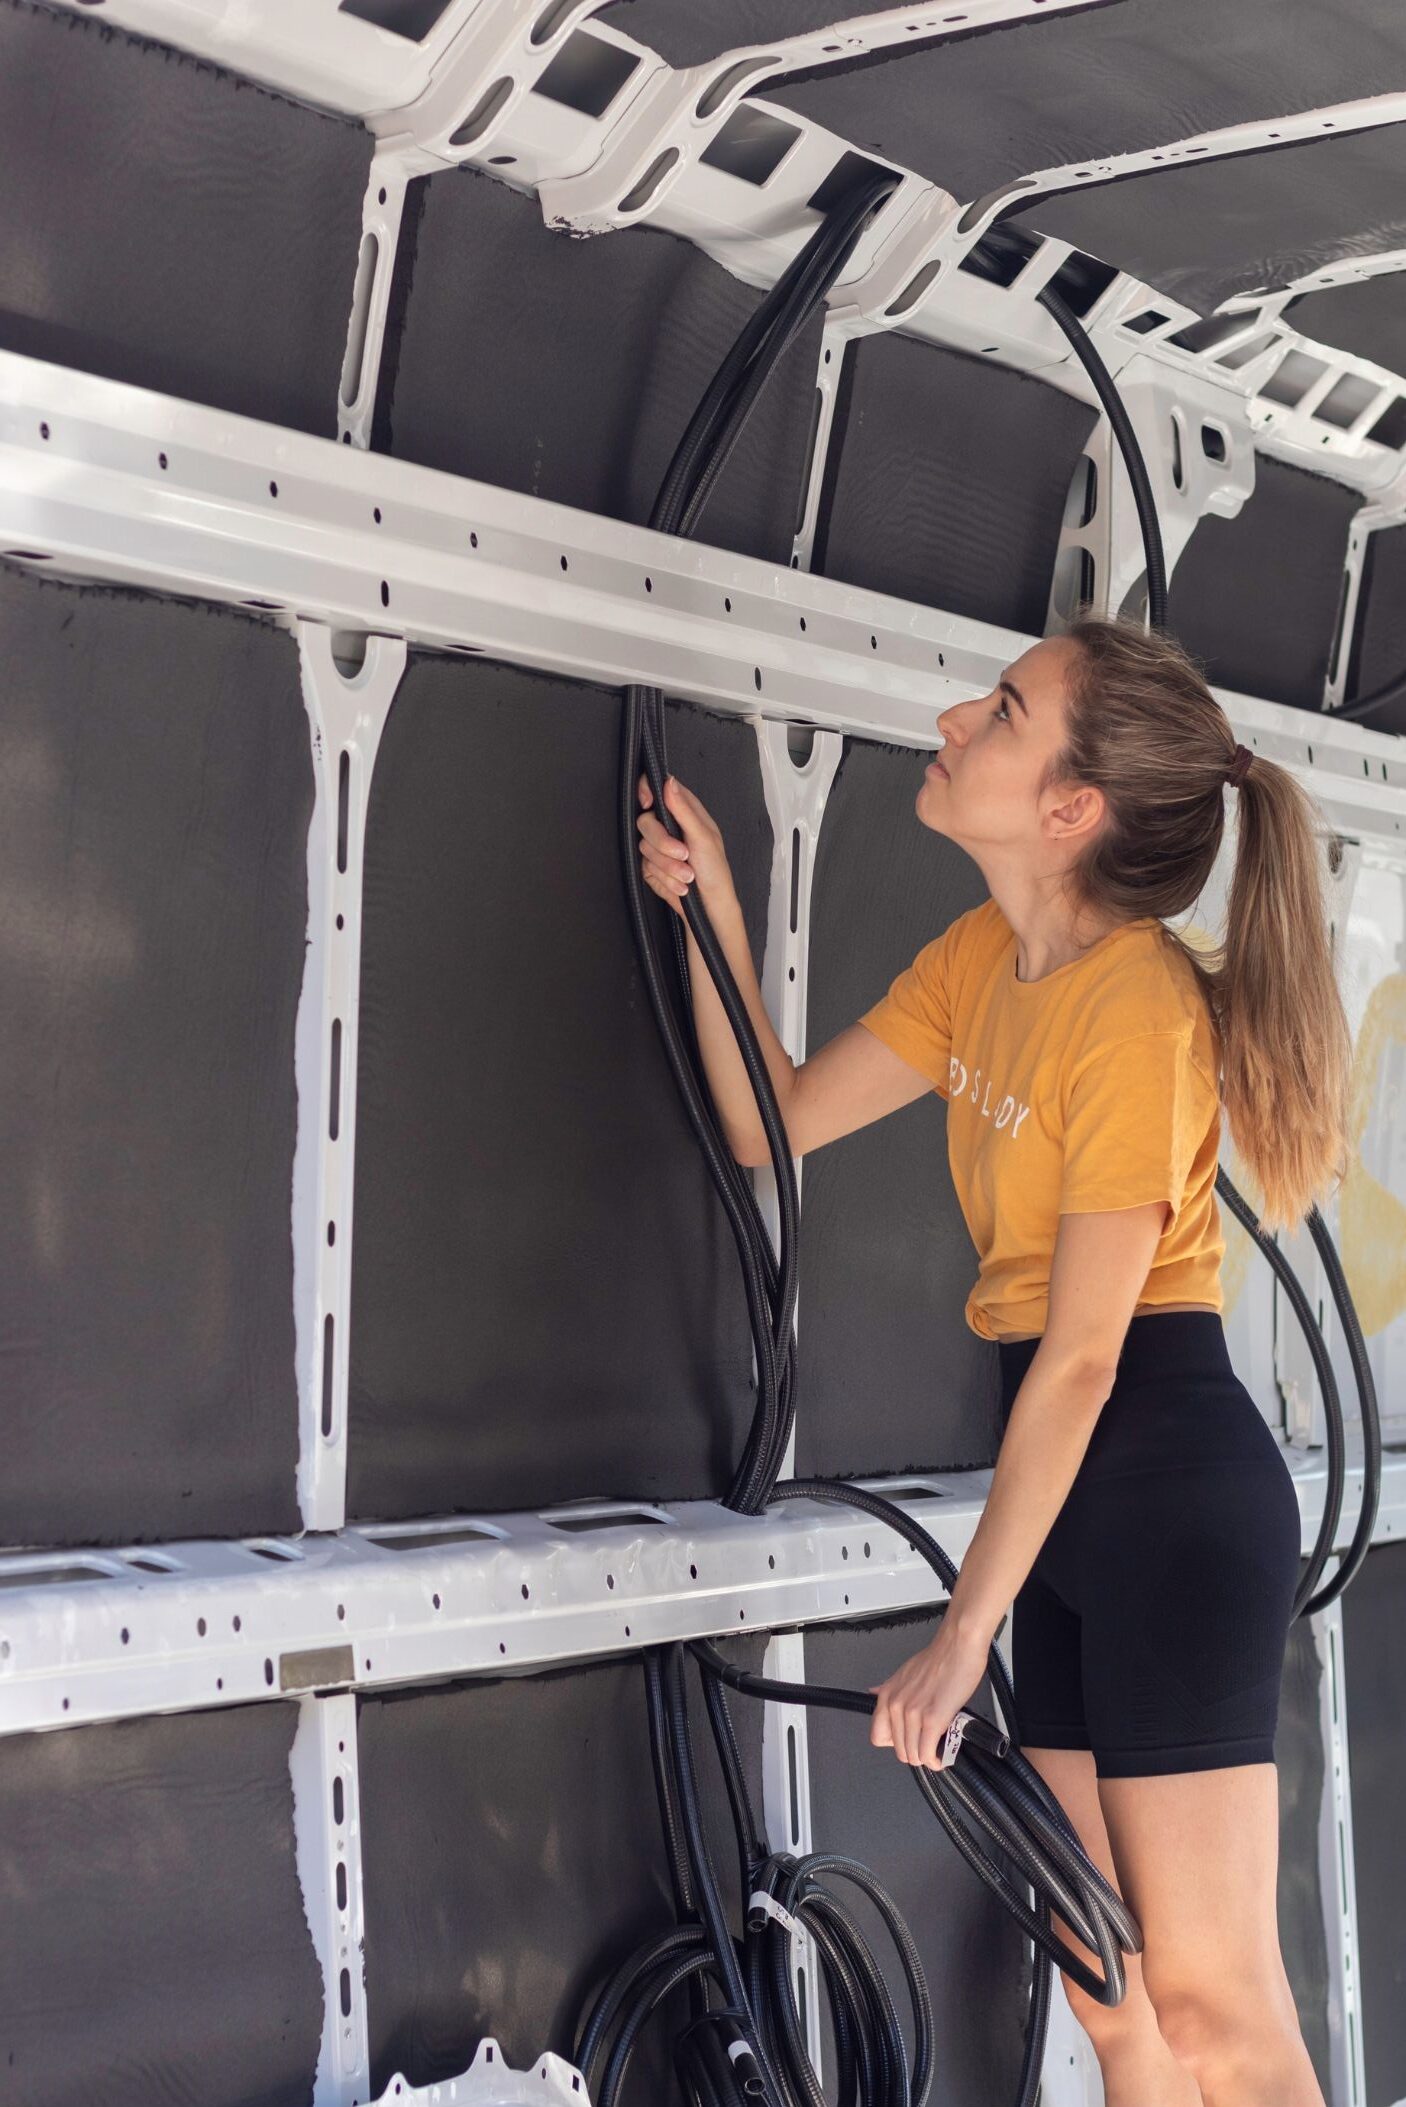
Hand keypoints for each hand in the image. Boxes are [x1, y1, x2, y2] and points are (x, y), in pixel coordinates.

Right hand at [636, 773, 737, 920]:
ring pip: (644, 846)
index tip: (647, 804)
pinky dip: (665, 878)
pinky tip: (680, 883)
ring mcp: (658, 847)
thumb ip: (683, 810)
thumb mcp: (703, 837)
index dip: (646, 791)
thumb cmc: (715, 870)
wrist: (709, 905)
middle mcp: (669, 826)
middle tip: (682, 853)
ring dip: (668, 866)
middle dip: (663, 843)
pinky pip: (646, 866)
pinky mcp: (651, 866)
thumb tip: (669, 781)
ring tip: (688, 875)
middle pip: (645, 821)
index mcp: (685, 811)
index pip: (657, 788)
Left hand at [868, 1621, 989, 1768]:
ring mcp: (913, 1714)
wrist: (958, 1646)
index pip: (878, 1737)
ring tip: (939, 1749)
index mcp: (888, 1695)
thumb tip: (875, 1692)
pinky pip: (928, 1753)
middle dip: (917, 1752)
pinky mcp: (933, 1720)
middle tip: (930, 1745)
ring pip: (914, 1756)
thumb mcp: (904, 1673)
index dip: (896, 1744)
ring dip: (928, 1757)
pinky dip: (937, 1759)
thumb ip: (890, 1688)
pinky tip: (944, 1753)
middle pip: (900, 1751)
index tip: (910, 1740)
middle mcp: (896, 1705)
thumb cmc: (938, 1658)